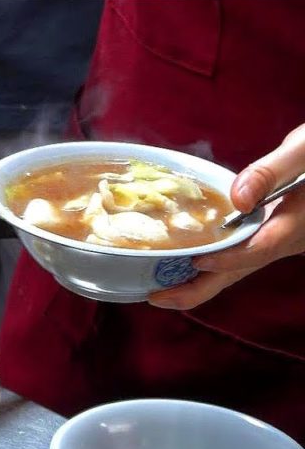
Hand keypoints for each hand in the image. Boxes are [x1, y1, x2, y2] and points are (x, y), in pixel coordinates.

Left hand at [148, 123, 304, 309]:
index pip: (260, 248)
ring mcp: (277, 241)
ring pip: (236, 267)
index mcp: (296, 222)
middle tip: (157, 298)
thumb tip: (238, 199)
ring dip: (198, 281)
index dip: (228, 258)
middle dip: (198, 289)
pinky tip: (177, 263)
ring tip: (157, 289)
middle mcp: (286, 239)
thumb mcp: (304, 150)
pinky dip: (208, 263)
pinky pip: (236, 256)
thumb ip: (272, 172)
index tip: (197, 260)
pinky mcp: (269, 236)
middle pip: (240, 270)